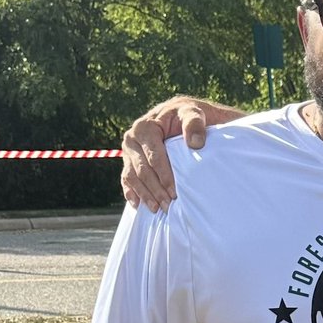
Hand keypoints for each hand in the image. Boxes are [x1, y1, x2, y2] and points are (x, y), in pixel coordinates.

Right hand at [120, 96, 241, 210]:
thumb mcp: (194, 113)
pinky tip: (138, 205)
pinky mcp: (130, 160)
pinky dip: (131, 192)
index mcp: (145, 127)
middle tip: (168, 207)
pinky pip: (127, 178)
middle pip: (142, 170)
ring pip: (133, 177)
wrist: (183, 114)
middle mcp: (132, 139)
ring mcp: (129, 151)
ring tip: (157, 209)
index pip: (154, 157)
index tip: (175, 193)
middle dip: (155, 190)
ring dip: (144, 195)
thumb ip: (194, 123)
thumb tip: (195, 143)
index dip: (164, 176)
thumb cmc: (189, 115)